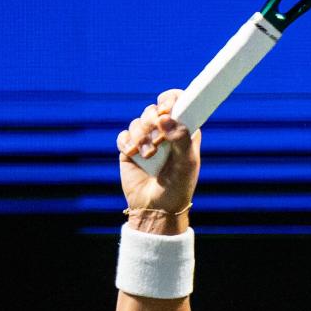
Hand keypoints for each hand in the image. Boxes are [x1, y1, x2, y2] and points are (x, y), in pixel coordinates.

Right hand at [116, 90, 200, 230]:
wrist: (157, 210)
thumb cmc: (178, 187)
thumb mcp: (186, 164)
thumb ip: (181, 139)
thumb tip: (165, 118)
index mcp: (183, 131)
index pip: (177, 102)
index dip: (171, 99)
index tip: (167, 109)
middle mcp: (164, 132)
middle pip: (154, 110)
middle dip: (153, 120)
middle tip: (157, 138)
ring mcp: (146, 140)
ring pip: (137, 122)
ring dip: (141, 136)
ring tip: (148, 155)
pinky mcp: (129, 150)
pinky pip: (123, 136)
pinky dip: (127, 143)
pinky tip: (133, 154)